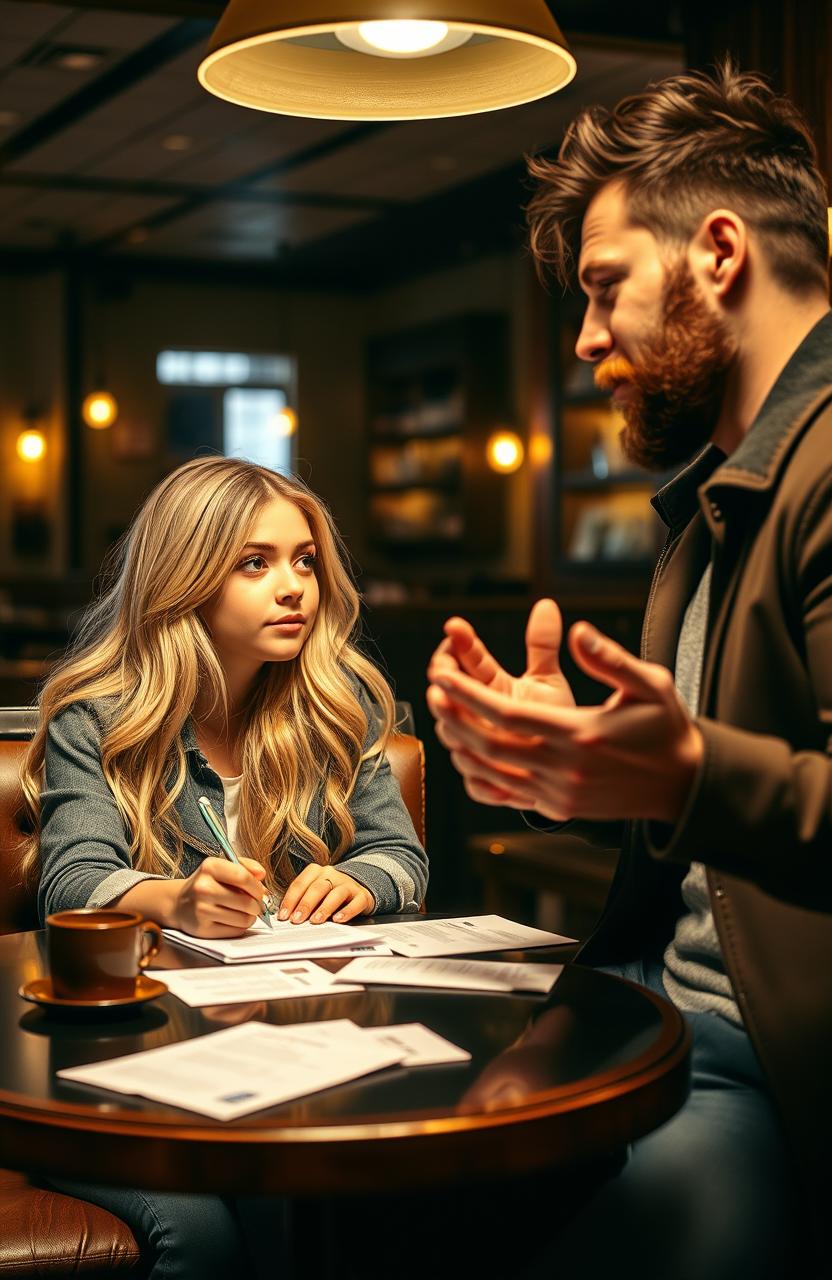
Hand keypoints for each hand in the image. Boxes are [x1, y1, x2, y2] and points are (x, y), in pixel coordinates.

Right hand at [172, 856, 265, 937]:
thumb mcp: (222, 867)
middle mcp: (203, 888)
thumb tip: (262, 874)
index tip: (260, 891)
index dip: (257, 887)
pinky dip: (240, 926)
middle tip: (255, 904)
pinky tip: (234, 919)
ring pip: (244, 919)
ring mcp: (202, 910)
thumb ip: (245, 866)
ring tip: (245, 912)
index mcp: (210, 867)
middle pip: (246, 902)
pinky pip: (235, 931)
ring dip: (251, 917)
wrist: (179, 903)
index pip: (243, 877)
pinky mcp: (203, 929)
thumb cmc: (207, 884)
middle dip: (257, 905)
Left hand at [278, 865, 374, 924]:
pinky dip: (347, 911)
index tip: (283, 916)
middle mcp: (331, 875)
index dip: (290, 900)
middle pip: (317, 888)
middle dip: (305, 904)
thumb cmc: (329, 893)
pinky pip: (356, 902)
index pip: (300, 884)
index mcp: (315, 872)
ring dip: (324, 908)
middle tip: (296, 920)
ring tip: (316, 921)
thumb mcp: (313, 892)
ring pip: (336, 894)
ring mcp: (348, 884)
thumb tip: (285, 916)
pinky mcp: (362, 895)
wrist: (357, 888)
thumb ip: (300, 900)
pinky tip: (338, 919)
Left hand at [429, 618, 702, 824]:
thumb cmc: (665, 728)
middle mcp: (565, 768)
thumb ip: (609, 658)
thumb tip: (577, 630)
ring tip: (440, 716)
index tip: (442, 675)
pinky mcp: (558, 806)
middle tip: (430, 691)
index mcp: (581, 734)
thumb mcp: (649, 684)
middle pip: (491, 744)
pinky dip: (479, 773)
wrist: (682, 785)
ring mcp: (559, 793)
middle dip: (455, 717)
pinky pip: (506, 791)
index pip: (509, 714)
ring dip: (460, 743)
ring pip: (493, 771)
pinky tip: (465, 751)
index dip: (469, 695)